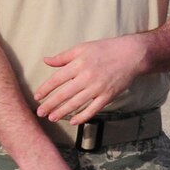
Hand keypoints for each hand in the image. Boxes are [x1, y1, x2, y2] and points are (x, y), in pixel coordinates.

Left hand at [36, 34, 150, 123]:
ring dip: (62, 112)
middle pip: (64, 94)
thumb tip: (46, 60)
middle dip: (50, 105)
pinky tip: (74, 121)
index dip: (45, 90)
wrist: (132, 54)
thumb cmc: (106, 49)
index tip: (37, 97)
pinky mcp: (108, 95)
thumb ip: (63, 57)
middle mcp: (86, 77)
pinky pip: (93, 109)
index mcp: (78, 64)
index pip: (56, 80)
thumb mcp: (82, 48)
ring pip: (76, 103)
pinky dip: (83, 116)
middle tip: (40, 113)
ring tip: (52, 118)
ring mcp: (98, 88)